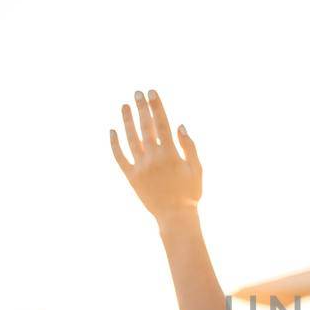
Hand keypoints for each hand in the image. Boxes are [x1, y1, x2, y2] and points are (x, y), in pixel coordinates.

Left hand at [110, 89, 202, 222]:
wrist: (175, 217)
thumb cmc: (190, 193)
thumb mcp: (197, 169)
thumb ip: (190, 147)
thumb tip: (180, 126)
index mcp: (171, 153)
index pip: (162, 123)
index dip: (156, 106)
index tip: (151, 92)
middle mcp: (154, 157)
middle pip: (146, 127)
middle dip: (142, 108)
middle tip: (137, 93)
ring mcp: (140, 167)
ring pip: (131, 138)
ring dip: (127, 120)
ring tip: (124, 106)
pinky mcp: (131, 177)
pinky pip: (120, 157)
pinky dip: (115, 144)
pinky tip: (112, 131)